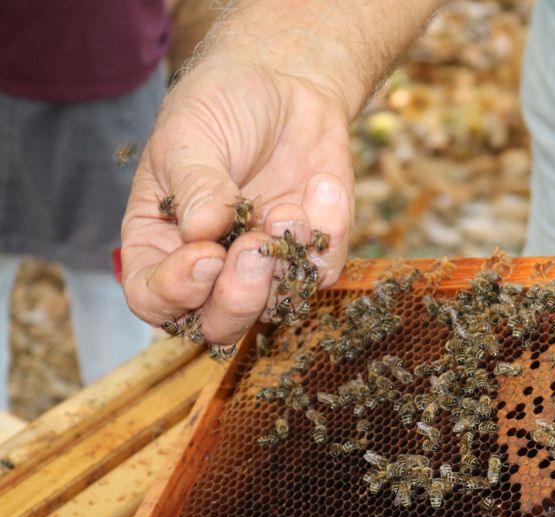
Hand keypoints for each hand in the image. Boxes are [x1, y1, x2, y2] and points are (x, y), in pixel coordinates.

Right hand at [121, 56, 353, 343]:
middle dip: (239, 297)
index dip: (176, 293)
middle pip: (219, 323)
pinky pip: (323, 269)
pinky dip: (327, 234)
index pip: (153, 298)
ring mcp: (264, 264)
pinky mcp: (310, 252)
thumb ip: (194, 187)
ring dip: (285, 266)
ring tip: (288, 210)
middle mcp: (211, 267)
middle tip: (254, 249)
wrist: (283, 82)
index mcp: (159, 244)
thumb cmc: (219, 108)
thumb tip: (200, 233)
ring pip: (274, 307)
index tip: (205, 255)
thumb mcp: (189, 137)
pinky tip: (322, 184)